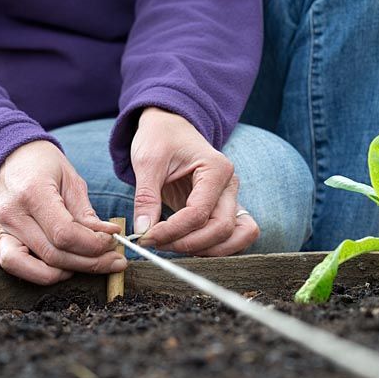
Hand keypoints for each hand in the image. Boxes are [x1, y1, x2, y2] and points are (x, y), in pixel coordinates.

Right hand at [0, 140, 125, 283]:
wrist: (10, 157)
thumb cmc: (43, 165)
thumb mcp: (71, 179)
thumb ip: (87, 213)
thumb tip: (107, 237)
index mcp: (33, 193)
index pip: (64, 234)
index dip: (93, 244)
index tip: (112, 240)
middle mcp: (13, 215)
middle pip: (54, 255)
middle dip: (90, 262)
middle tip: (113, 259)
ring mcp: (2, 231)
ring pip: (34, 268)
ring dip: (67, 272)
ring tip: (89, 264)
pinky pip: (13, 268)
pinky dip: (38, 274)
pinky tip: (62, 269)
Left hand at [130, 107, 258, 255]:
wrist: (169, 127)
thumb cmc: (160, 138)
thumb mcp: (147, 161)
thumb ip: (146, 197)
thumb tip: (143, 231)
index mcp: (217, 169)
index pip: (199, 213)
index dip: (173, 231)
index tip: (146, 237)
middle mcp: (230, 185)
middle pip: (222, 229)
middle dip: (188, 244)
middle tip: (156, 245)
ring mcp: (230, 199)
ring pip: (235, 237)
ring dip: (206, 250)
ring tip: (171, 247)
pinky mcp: (224, 209)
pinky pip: (232, 236)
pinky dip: (214, 247)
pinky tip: (185, 245)